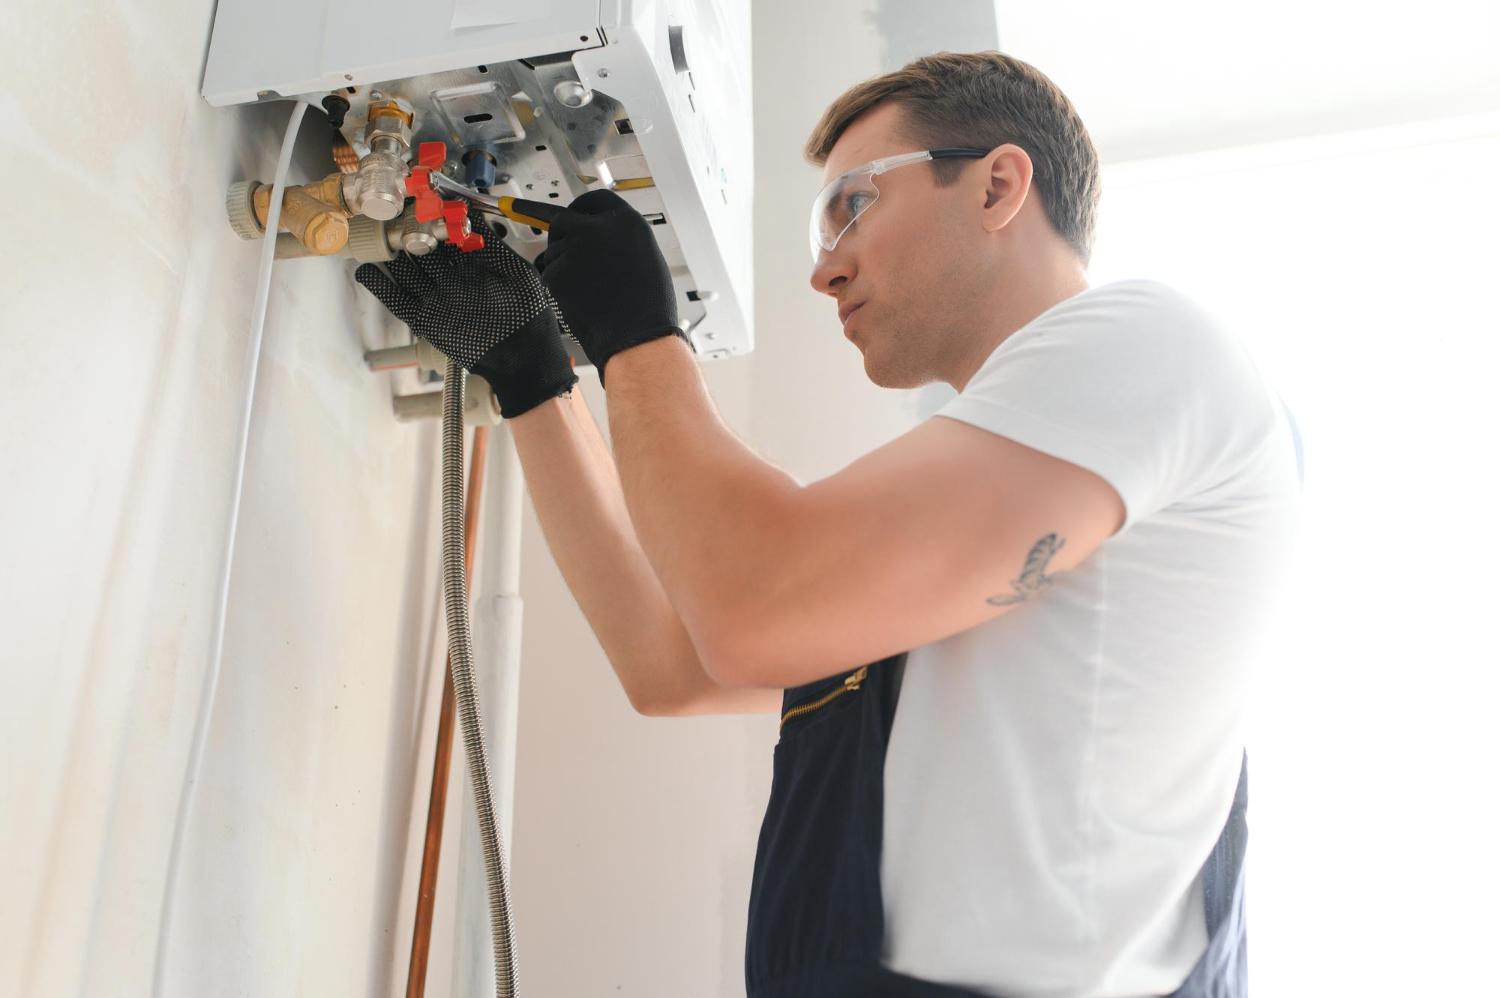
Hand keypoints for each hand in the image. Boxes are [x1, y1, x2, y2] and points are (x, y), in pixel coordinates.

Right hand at [355, 209, 578, 418]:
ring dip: (391, 254)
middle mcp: (451, 277)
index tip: (422, 200)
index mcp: (472, 263)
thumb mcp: (515, 271)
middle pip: (421, 248)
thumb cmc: (528, 313)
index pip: (446, 234)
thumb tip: (473, 212)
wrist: (523, 355)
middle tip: (394, 214)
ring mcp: (437, 297)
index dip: (433, 218)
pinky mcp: (426, 319)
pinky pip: (398, 301)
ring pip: (406, 271)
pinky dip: (381, 286)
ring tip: (375, 235)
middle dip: (408, 232)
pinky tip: (366, 271)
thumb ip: (492, 244)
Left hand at [538, 189, 687, 387]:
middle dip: (563, 233)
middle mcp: (598, 228)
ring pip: (554, 249)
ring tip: (589, 288)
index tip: (575, 214)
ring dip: (563, 264)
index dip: (583, 209)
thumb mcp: (644, 257)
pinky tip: (580, 299)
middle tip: (568, 250)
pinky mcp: (558, 272)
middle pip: (564, 219)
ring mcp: (575, 248)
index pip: (595, 201)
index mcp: (626, 221)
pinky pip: (549, 273)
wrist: (637, 337)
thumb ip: (618, 240)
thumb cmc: (647, 307)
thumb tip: (596, 235)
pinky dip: (559, 285)